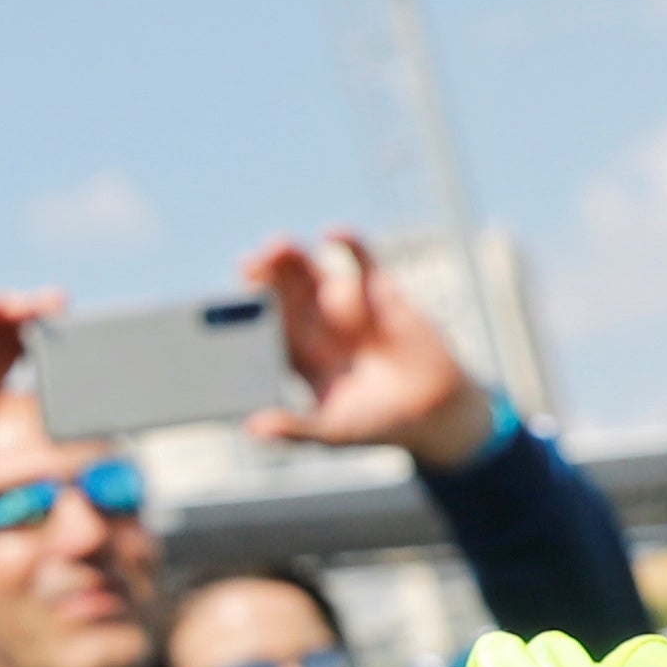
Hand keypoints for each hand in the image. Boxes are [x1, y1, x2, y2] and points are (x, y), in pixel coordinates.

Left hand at [240, 230, 497, 468]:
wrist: (434, 411)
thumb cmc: (376, 424)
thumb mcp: (333, 432)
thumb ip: (296, 429)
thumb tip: (254, 430)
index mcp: (297, 355)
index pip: (263, 327)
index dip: (247, 314)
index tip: (231, 307)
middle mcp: (316, 323)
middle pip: (280, 293)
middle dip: (264, 278)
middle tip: (248, 265)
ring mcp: (345, 304)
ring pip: (310, 271)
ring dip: (292, 257)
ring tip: (278, 247)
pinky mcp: (378, 290)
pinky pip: (360, 259)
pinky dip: (348, 243)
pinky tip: (334, 233)